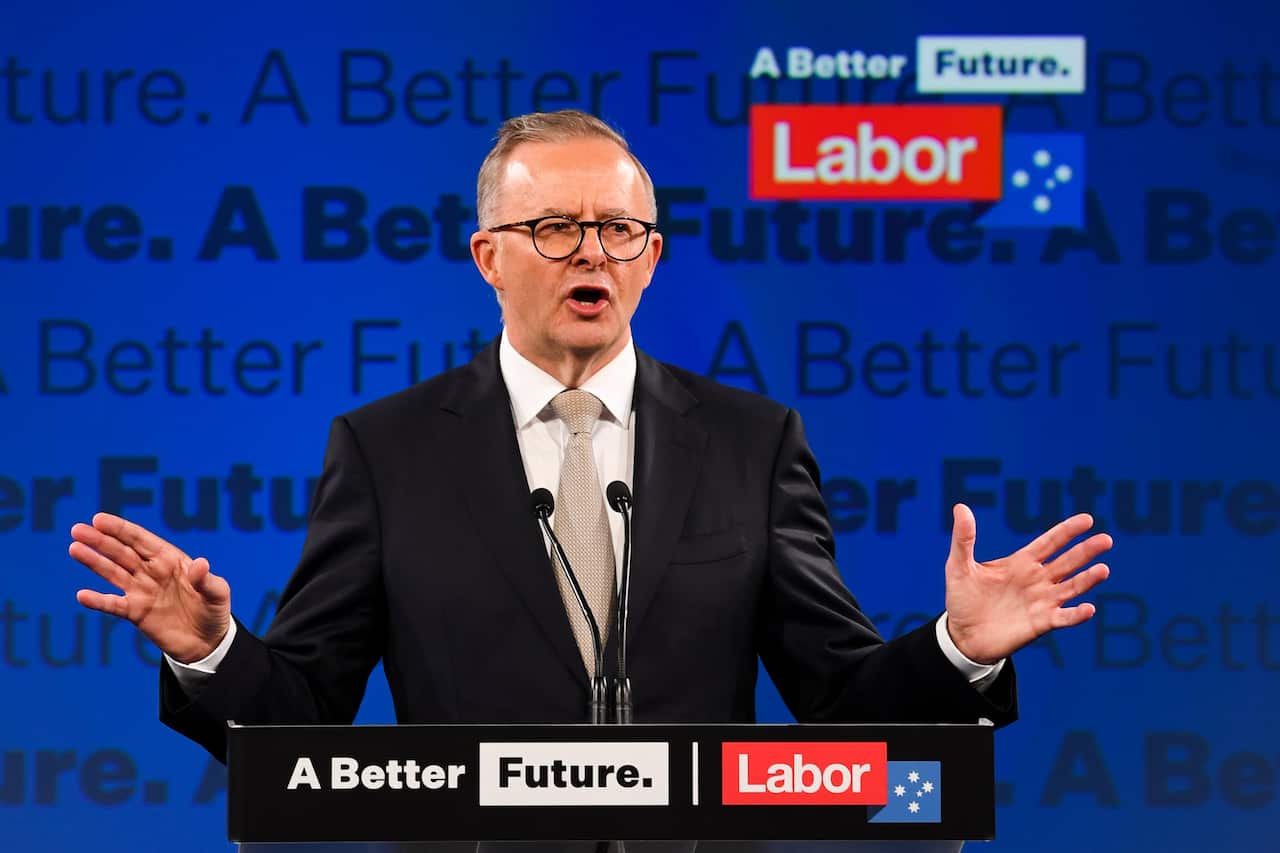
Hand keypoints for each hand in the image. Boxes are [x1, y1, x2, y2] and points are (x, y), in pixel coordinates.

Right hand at [68, 512, 230, 663]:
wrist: (208, 642)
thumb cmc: (214, 611)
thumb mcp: (218, 594)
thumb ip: (207, 580)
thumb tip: (200, 564)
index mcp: (170, 560)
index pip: (142, 540)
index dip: (121, 529)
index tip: (99, 519)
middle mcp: (152, 572)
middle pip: (122, 552)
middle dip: (101, 540)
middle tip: (77, 530)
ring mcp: (141, 591)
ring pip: (113, 573)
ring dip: (94, 562)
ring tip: (74, 548)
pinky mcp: (135, 613)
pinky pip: (114, 605)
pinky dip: (98, 601)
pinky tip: (82, 595)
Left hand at [944, 503, 1110, 664]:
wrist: (962, 635)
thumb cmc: (962, 599)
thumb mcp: (959, 566)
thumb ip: (963, 539)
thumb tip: (960, 508)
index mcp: (1021, 562)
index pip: (1050, 542)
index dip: (1067, 531)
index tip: (1087, 519)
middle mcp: (1037, 580)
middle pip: (1067, 562)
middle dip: (1085, 551)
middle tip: (1106, 539)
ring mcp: (1042, 601)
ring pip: (1071, 587)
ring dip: (1087, 580)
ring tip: (1103, 570)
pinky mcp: (1041, 623)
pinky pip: (1064, 618)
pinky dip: (1076, 614)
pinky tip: (1088, 608)